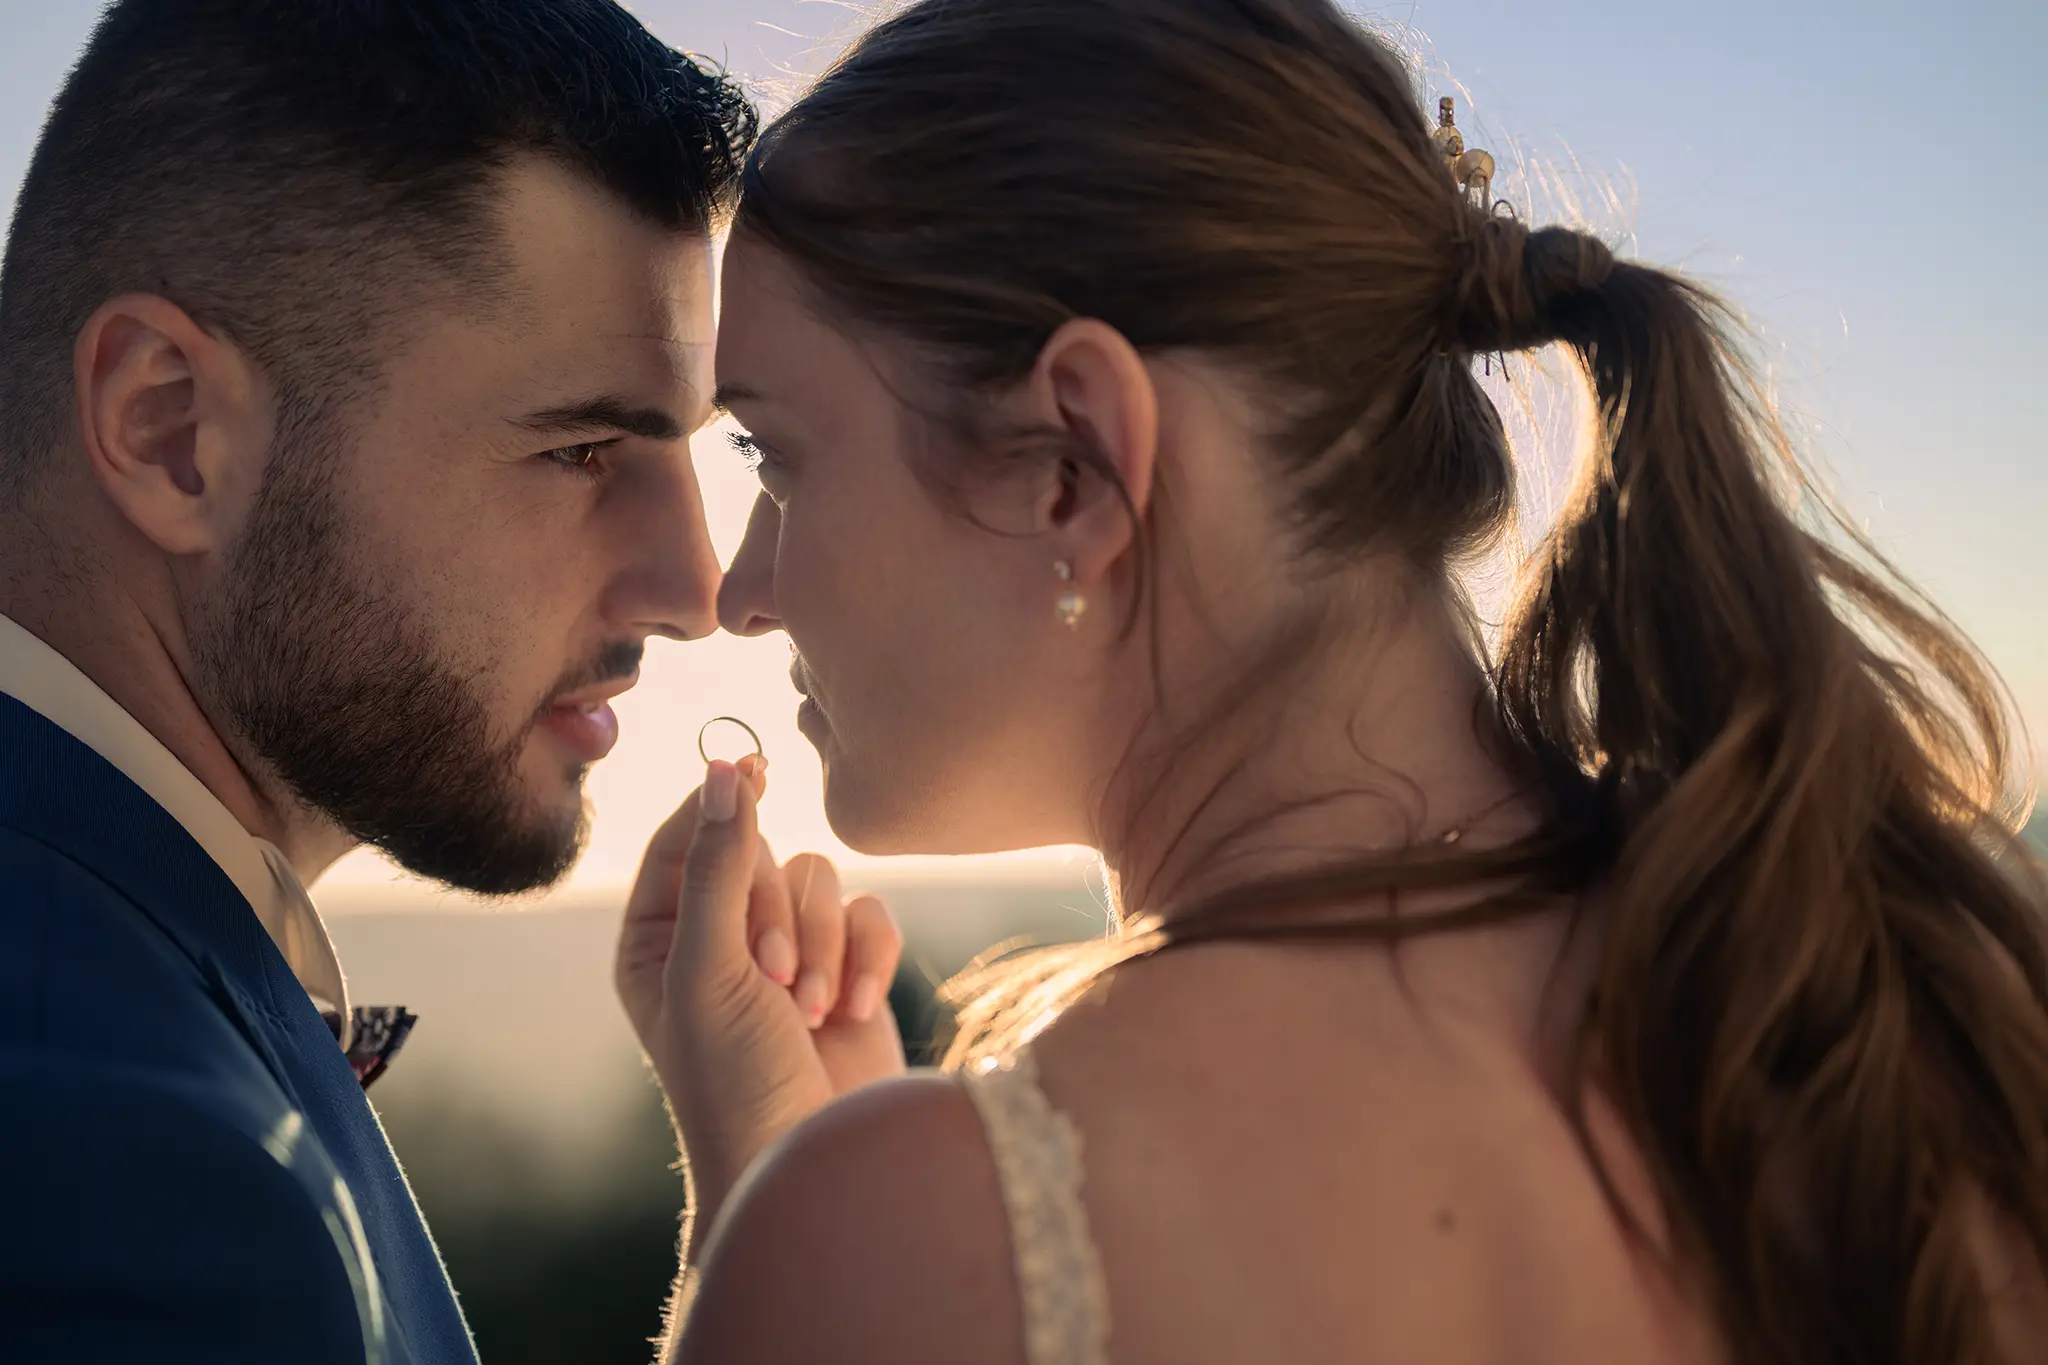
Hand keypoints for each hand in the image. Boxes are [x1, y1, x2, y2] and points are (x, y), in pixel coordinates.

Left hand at [615, 757, 905, 1221]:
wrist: (806, 1162)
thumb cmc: (732, 1081)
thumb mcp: (710, 970)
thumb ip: (718, 867)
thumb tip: (723, 770)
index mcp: (658, 936)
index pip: (685, 837)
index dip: (718, 801)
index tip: (754, 766)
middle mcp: (719, 936)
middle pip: (765, 855)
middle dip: (780, 915)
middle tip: (772, 979)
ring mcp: (788, 952)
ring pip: (822, 881)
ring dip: (822, 946)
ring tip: (808, 1011)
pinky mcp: (847, 967)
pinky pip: (869, 915)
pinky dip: (866, 959)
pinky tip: (850, 1013)